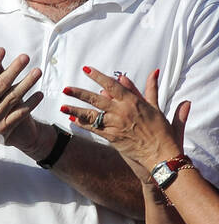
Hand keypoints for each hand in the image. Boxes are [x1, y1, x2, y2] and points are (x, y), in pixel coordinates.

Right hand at [0, 44, 43, 155]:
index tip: (1, 50)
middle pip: (0, 86)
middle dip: (14, 70)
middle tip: (25, 57)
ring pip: (13, 98)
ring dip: (27, 84)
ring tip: (37, 71)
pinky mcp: (3, 128)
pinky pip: (20, 114)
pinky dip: (30, 104)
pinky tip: (40, 94)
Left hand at [61, 67, 188, 180]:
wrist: (159, 153)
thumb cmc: (160, 131)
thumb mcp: (156, 107)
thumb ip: (151, 89)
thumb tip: (153, 72)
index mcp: (133, 101)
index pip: (112, 85)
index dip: (98, 77)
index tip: (87, 70)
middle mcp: (122, 111)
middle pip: (96, 99)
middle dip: (80, 94)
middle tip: (66, 89)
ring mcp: (115, 125)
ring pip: (92, 115)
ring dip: (75, 110)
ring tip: (62, 106)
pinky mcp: (111, 137)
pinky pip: (94, 129)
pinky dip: (83, 124)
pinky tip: (73, 120)